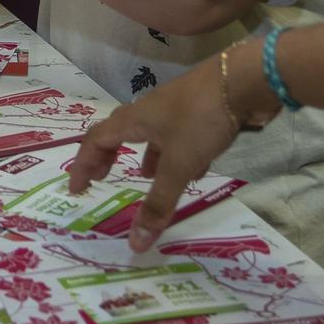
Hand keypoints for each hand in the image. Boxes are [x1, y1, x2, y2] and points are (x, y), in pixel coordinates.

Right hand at [65, 54, 242, 251]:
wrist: (246, 79)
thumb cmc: (202, 119)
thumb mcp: (179, 165)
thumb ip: (158, 203)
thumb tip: (135, 244)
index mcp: (135, 119)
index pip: (96, 140)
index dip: (83, 164)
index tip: (77, 188)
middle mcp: (151, 110)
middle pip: (119, 132)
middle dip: (108, 156)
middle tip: (103, 177)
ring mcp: (177, 108)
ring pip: (152, 133)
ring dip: (145, 155)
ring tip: (147, 176)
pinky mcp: (200, 109)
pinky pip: (179, 134)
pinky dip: (177, 153)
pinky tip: (194, 170)